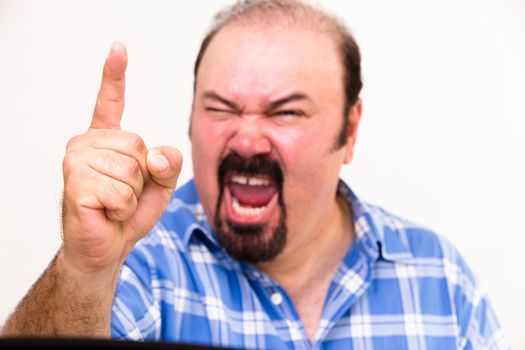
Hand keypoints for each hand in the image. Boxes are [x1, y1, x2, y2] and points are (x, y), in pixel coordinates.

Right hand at [61, 42, 181, 278]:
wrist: (107, 247)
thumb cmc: (129, 213)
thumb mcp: (161, 183)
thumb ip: (168, 162)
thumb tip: (154, 155)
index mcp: (106, 139)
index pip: (110, 101)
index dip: (114, 75)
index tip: (119, 48)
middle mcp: (87, 143)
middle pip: (138, 145)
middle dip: (143, 177)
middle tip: (124, 194)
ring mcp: (77, 161)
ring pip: (131, 169)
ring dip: (133, 195)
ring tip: (115, 204)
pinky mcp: (76, 184)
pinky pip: (121, 191)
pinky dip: (123, 208)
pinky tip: (107, 212)